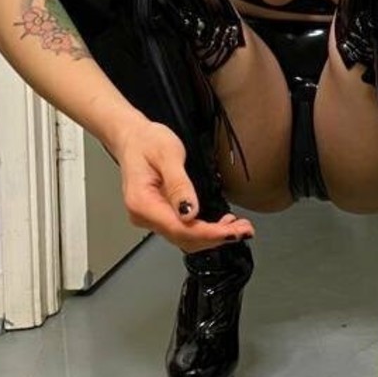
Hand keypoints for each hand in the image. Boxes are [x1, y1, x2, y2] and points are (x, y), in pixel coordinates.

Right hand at [113, 119, 254, 252]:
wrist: (134, 138)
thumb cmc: (147, 141)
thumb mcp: (167, 154)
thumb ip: (179, 184)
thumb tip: (190, 213)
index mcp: (142, 202)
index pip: (179, 228)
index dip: (209, 234)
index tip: (232, 232)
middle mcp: (143, 216)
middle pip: (183, 238)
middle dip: (216, 237)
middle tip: (244, 230)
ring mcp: (150, 218)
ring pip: (184, 238)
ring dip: (212, 237)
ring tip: (238, 228)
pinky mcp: (159, 215)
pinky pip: (183, 230)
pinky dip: (204, 231)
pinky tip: (221, 226)